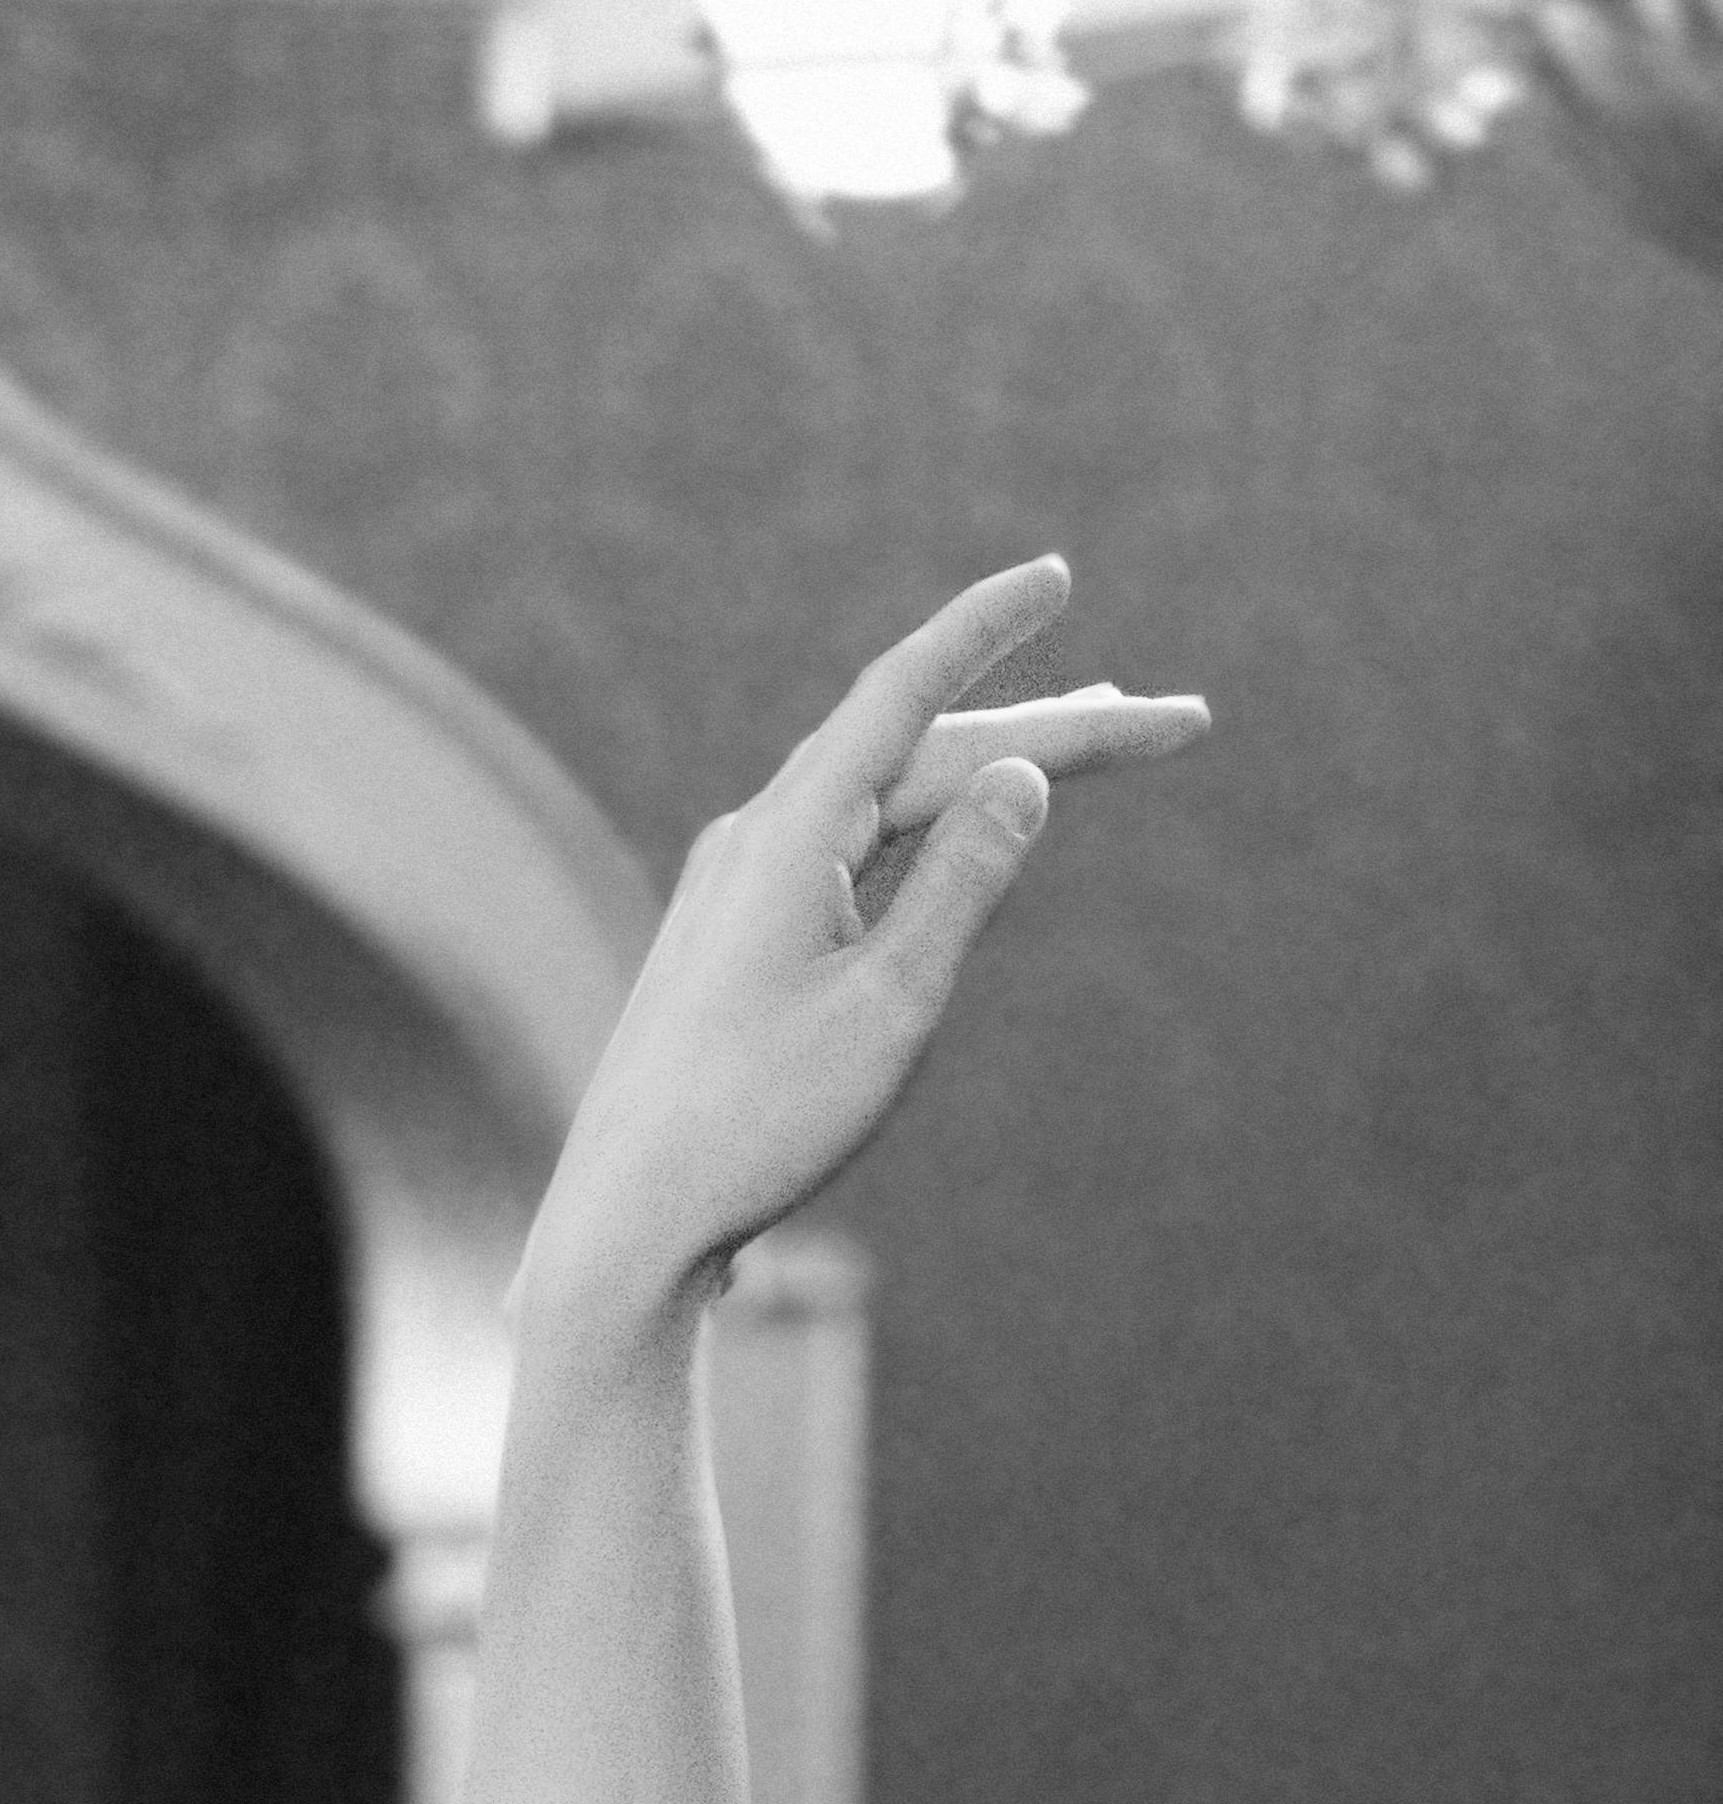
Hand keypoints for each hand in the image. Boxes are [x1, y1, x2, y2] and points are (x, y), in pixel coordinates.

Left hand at [528, 554, 1206, 1335]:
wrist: (627, 1228)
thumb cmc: (756, 1126)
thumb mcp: (890, 1007)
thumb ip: (963, 882)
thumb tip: (1022, 774)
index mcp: (790, 835)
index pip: (905, 693)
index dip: (987, 629)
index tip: (1056, 575)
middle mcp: (755, 838)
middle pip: (921, 751)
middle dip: (1050, 730)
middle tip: (1176, 724)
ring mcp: (736, 886)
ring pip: (886, 797)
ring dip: (990, 768)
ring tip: (1088, 743)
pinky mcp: (730, 936)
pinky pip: (847, 845)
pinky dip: (922, 823)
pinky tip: (956, 819)